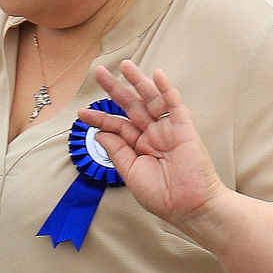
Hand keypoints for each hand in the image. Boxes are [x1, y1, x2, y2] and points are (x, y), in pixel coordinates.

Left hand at [83, 59, 226, 228]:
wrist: (190, 207)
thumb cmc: (164, 197)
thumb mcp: (132, 174)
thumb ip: (117, 152)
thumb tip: (100, 134)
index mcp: (139, 148)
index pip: (117, 126)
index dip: (100, 117)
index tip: (83, 112)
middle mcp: (153, 135)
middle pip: (131, 106)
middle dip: (114, 89)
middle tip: (99, 72)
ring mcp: (168, 130)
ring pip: (150, 99)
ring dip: (138, 81)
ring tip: (124, 65)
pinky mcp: (184, 128)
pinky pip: (174, 104)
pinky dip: (166, 89)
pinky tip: (157, 75)